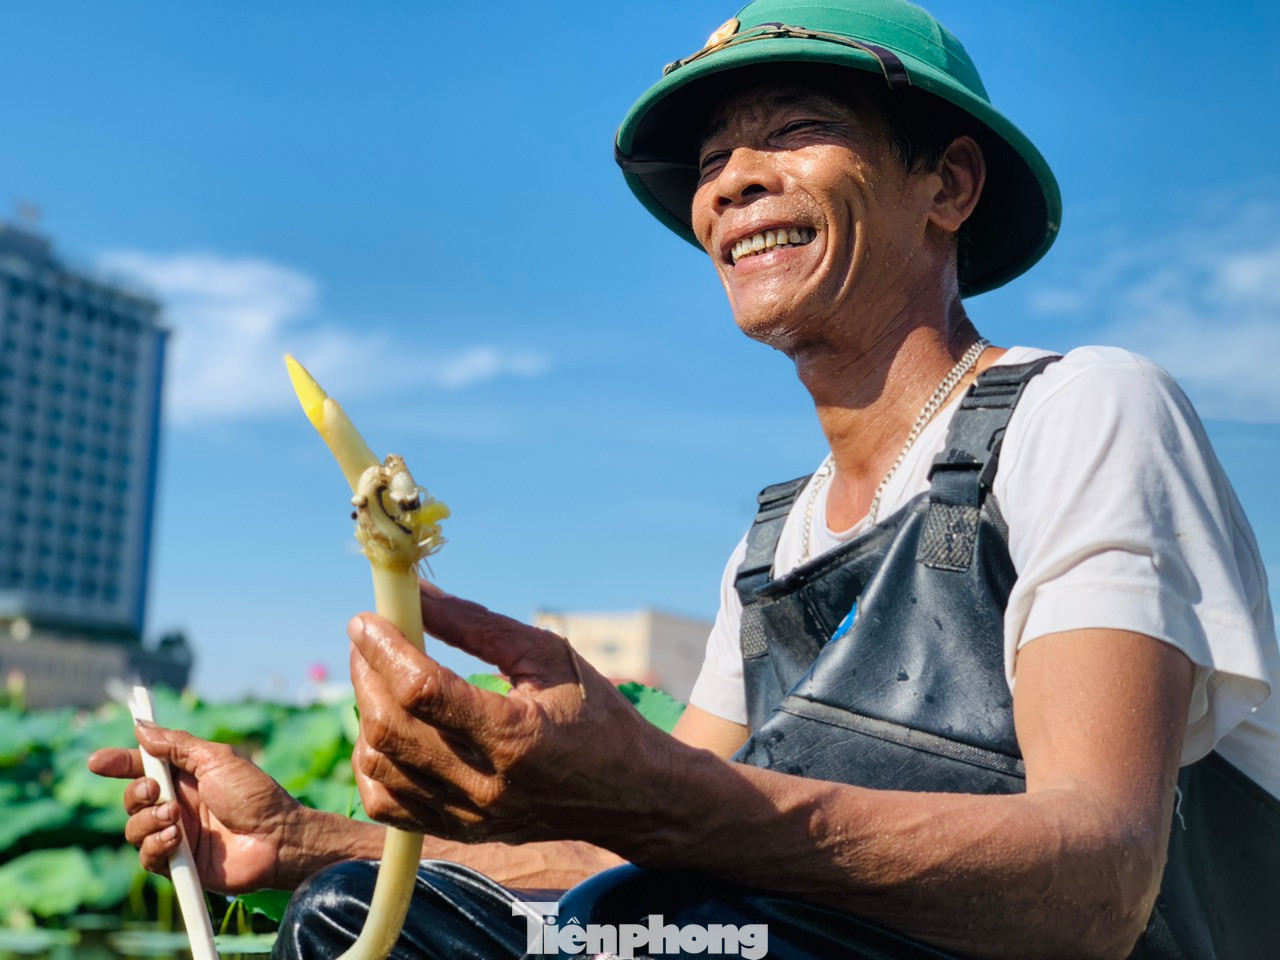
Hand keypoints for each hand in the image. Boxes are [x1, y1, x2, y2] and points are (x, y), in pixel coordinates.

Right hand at [88, 725, 317, 892]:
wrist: (277, 838)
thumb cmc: (254, 795)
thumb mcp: (217, 759)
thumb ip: (178, 745)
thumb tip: (141, 727)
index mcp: (187, 777)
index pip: (143, 767)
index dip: (119, 763)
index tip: (97, 762)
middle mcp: (178, 804)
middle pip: (133, 798)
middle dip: (137, 793)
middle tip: (158, 792)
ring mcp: (177, 834)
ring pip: (134, 828)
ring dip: (148, 820)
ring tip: (176, 817)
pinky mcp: (178, 864)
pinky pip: (147, 856)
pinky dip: (155, 845)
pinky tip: (176, 839)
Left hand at [348, 581, 685, 845]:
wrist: (629, 794)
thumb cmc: (595, 714)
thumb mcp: (547, 655)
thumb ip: (477, 625)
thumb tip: (416, 595)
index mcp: (515, 735)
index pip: (423, 691)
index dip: (385, 650)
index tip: (367, 619)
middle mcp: (486, 785)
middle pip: (392, 728)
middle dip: (366, 673)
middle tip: (368, 641)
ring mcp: (469, 817)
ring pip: (379, 766)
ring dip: (366, 713)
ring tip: (379, 679)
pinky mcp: (460, 833)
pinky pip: (386, 805)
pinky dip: (372, 764)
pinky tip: (388, 730)